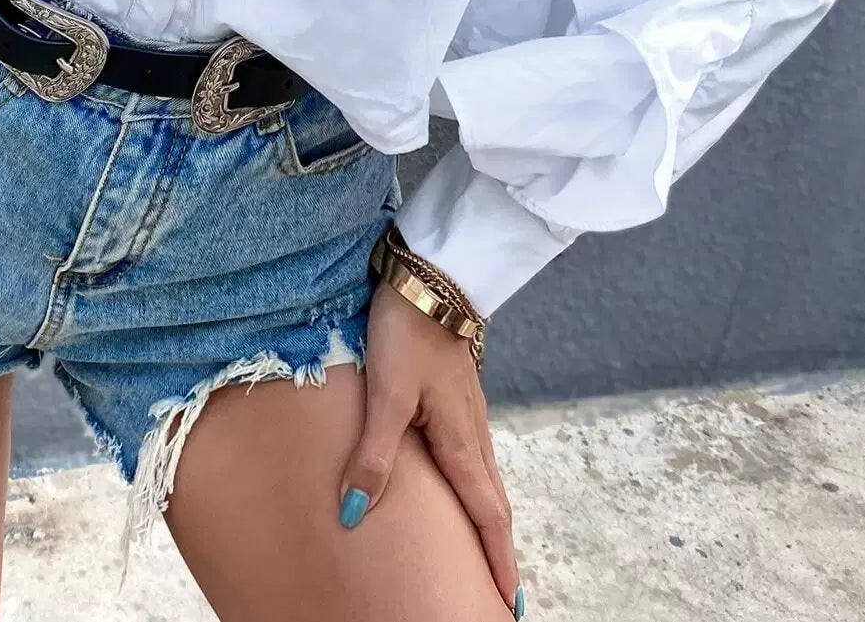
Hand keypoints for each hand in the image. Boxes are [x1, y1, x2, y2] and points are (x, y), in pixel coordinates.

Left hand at [340, 279, 520, 613]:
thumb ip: (373, 456)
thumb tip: (355, 514)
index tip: (509, 602)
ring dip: (489, 518)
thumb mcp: (385, 394)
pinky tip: (463, 484)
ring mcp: (469, 412)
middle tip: (503, 590)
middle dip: (499, 549)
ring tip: (487, 548)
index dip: (497, 560)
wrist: (429, 274)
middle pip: (493, 503)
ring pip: (486, 478)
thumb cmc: (406, 331)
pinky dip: (478, 486)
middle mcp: (473, 432)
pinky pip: (475, 455)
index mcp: (460, 440)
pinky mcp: (458, 394)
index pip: (486, 515)